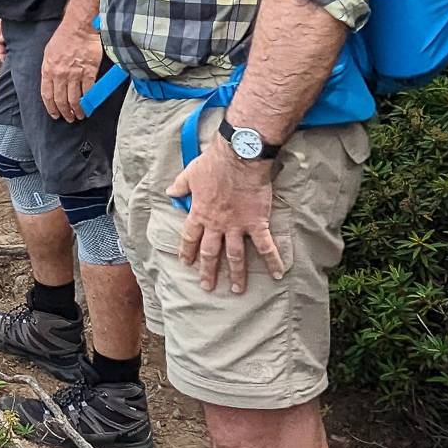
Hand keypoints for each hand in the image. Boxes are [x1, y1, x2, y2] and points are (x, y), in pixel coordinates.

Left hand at [38, 17, 103, 121]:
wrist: (79, 28)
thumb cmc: (64, 37)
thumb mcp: (48, 53)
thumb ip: (48, 68)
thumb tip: (50, 81)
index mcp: (48, 70)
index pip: (47, 95)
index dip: (51, 107)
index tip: (55, 114)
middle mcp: (60, 75)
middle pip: (61, 100)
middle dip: (64, 112)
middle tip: (69, 118)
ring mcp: (75, 75)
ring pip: (75, 99)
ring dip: (77, 110)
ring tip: (80, 115)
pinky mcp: (89, 72)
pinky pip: (88, 91)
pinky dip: (89, 101)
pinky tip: (89, 105)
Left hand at [168, 139, 283, 294]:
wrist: (239, 158)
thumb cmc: (213, 164)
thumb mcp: (190, 174)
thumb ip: (180, 186)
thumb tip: (170, 192)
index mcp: (199, 213)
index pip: (190, 237)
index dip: (187, 251)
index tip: (186, 263)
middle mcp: (217, 224)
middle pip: (210, 253)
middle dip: (208, 271)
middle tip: (207, 286)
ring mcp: (237, 226)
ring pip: (235, 256)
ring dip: (237, 274)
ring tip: (238, 289)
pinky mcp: (257, 223)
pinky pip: (266, 246)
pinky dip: (272, 261)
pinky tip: (277, 274)